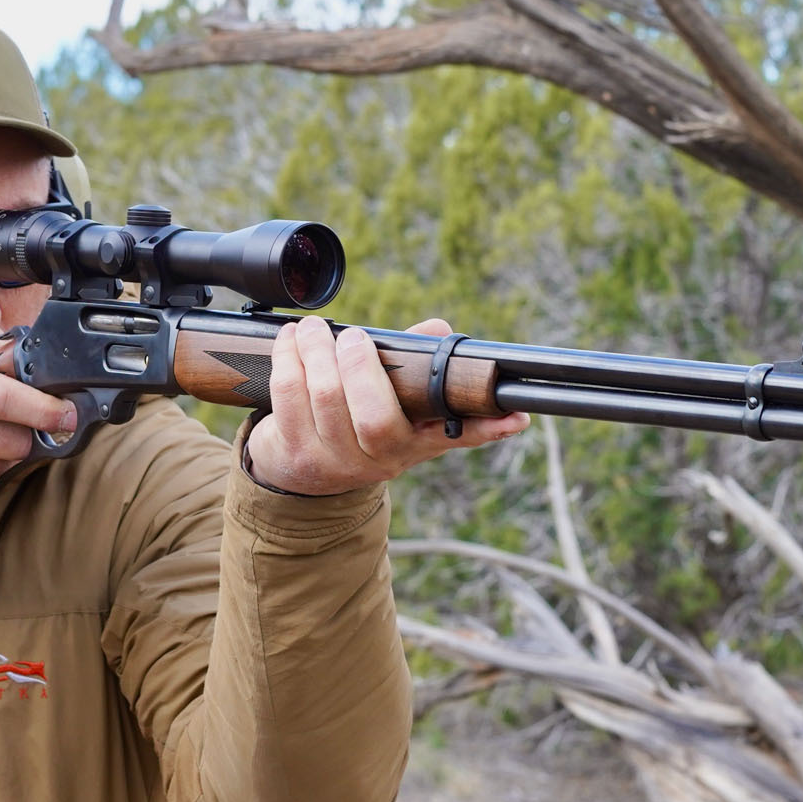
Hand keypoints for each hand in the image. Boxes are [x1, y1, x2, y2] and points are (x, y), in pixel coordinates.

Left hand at [244, 317, 531, 496]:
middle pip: (374, 415)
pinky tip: (289, 342)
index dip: (488, 428)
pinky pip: (288, 397)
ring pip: (326, 397)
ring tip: (312, 329)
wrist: (303, 472)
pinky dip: (287, 360)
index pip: (460, 437)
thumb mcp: (392, 401)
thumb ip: (414, 362)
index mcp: (416, 442)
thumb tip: (439, 331)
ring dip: (315, 352)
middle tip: (350, 336)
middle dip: (360, 365)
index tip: (515, 416)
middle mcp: (382, 459)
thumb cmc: (355, 420)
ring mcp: (337, 462)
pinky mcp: (295, 455)